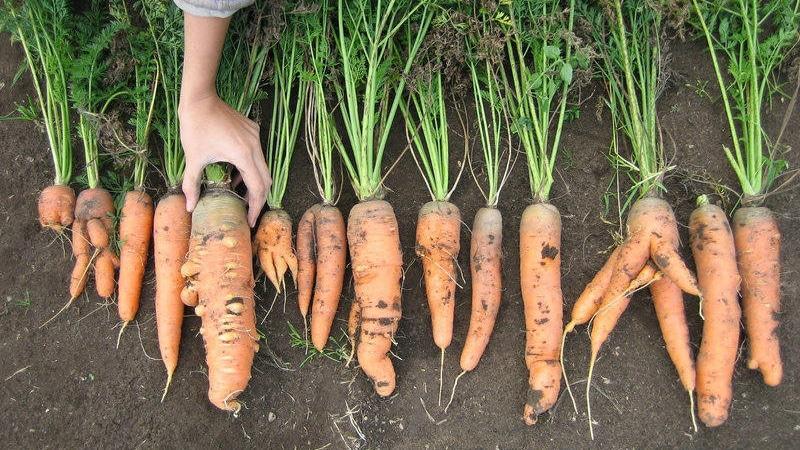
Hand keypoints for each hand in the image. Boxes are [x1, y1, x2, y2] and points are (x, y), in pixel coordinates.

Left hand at [179, 94, 270, 226]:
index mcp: (243, 155)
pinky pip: (257, 155)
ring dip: (254, 183)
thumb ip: (192, 184)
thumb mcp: (193, 158)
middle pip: (266, 180)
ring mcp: (256, 137)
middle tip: (249, 214)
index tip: (251, 221)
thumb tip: (189, 207)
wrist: (200, 98)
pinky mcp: (252, 131)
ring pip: (263, 167)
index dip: (256, 207)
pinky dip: (250, 168)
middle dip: (258, 199)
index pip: (257, 188)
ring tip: (240, 197)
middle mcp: (255, 146)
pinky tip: (235, 174)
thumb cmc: (195, 127)